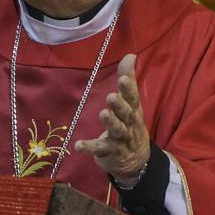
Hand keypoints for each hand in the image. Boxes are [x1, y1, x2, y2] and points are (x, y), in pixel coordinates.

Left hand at [75, 54, 149, 184]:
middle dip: (120, 106)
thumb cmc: (131, 124)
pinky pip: (99, 149)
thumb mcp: (131, 103)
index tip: (123, 79)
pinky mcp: (110, 152)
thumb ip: (129, 79)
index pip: (133, 98)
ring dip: (110, 122)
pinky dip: (89, 147)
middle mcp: (130, 125)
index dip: (129, 89)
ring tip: (102, 113)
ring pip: (117, 131)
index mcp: (134, 111)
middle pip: (127, 115)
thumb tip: (130, 55)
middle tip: (111, 97)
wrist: (137, 160)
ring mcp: (120, 140)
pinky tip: (77, 145)